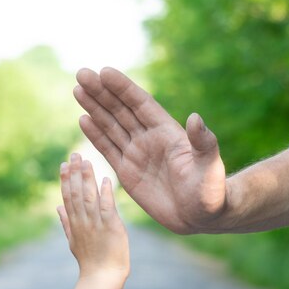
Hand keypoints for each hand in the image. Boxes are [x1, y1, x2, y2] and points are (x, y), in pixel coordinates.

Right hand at [57, 154, 128, 279]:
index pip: (67, 197)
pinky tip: (105, 180)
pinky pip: (107, 207)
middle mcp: (82, 221)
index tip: (64, 163)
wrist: (101, 278)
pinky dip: (105, 194)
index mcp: (74, 223)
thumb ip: (66, 223)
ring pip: (89, 197)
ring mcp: (96, 224)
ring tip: (86, 161)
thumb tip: (57, 207)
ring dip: (88, 178)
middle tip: (74, 154)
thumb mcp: (73, 241)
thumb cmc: (90, 261)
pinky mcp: (110, 227)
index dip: (66, 179)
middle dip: (75, 173)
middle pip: (76, 193)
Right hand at [74, 67, 226, 233]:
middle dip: (102, 92)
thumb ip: (202, 142)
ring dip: (95, 108)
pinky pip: (108, 149)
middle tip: (81, 74)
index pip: (140, 104)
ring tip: (78, 90)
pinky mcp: (128, 172)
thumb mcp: (208, 165)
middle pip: (121, 110)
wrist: (200, 217)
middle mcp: (149, 139)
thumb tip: (196, 118)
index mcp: (167, 132)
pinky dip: (96, 134)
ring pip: (111, 126)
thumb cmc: (210, 191)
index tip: (104, 72)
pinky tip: (83, 119)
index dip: (123, 88)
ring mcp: (137, 154)